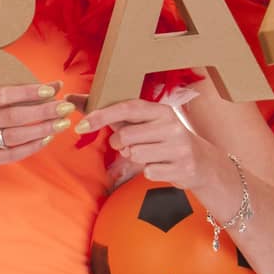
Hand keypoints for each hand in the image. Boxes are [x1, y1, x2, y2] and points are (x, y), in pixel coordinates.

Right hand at [0, 81, 70, 174]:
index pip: (4, 94)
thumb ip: (12, 95)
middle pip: (14, 115)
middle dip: (44, 111)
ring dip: (42, 129)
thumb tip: (52, 85)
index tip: (51, 89)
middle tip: (66, 107)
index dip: (28, 92)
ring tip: (62, 124)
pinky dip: (32, 146)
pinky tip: (47, 139)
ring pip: (16, 135)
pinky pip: (13, 153)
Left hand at [79, 97, 218, 193]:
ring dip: (134, 158)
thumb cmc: (162, 139)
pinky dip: (148, 172)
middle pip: (126, 136)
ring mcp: (179, 147)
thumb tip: (71, 100)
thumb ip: (112, 114)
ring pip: (135, 155)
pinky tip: (161, 166)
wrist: (201, 162)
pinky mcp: (182, 168)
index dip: (102, 116)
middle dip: (119, 144)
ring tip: (148, 155)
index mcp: (160, 110)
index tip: (82, 125)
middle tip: (128, 146)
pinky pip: (148, 172)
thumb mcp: (145, 123)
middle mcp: (172, 125)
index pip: (127, 108)